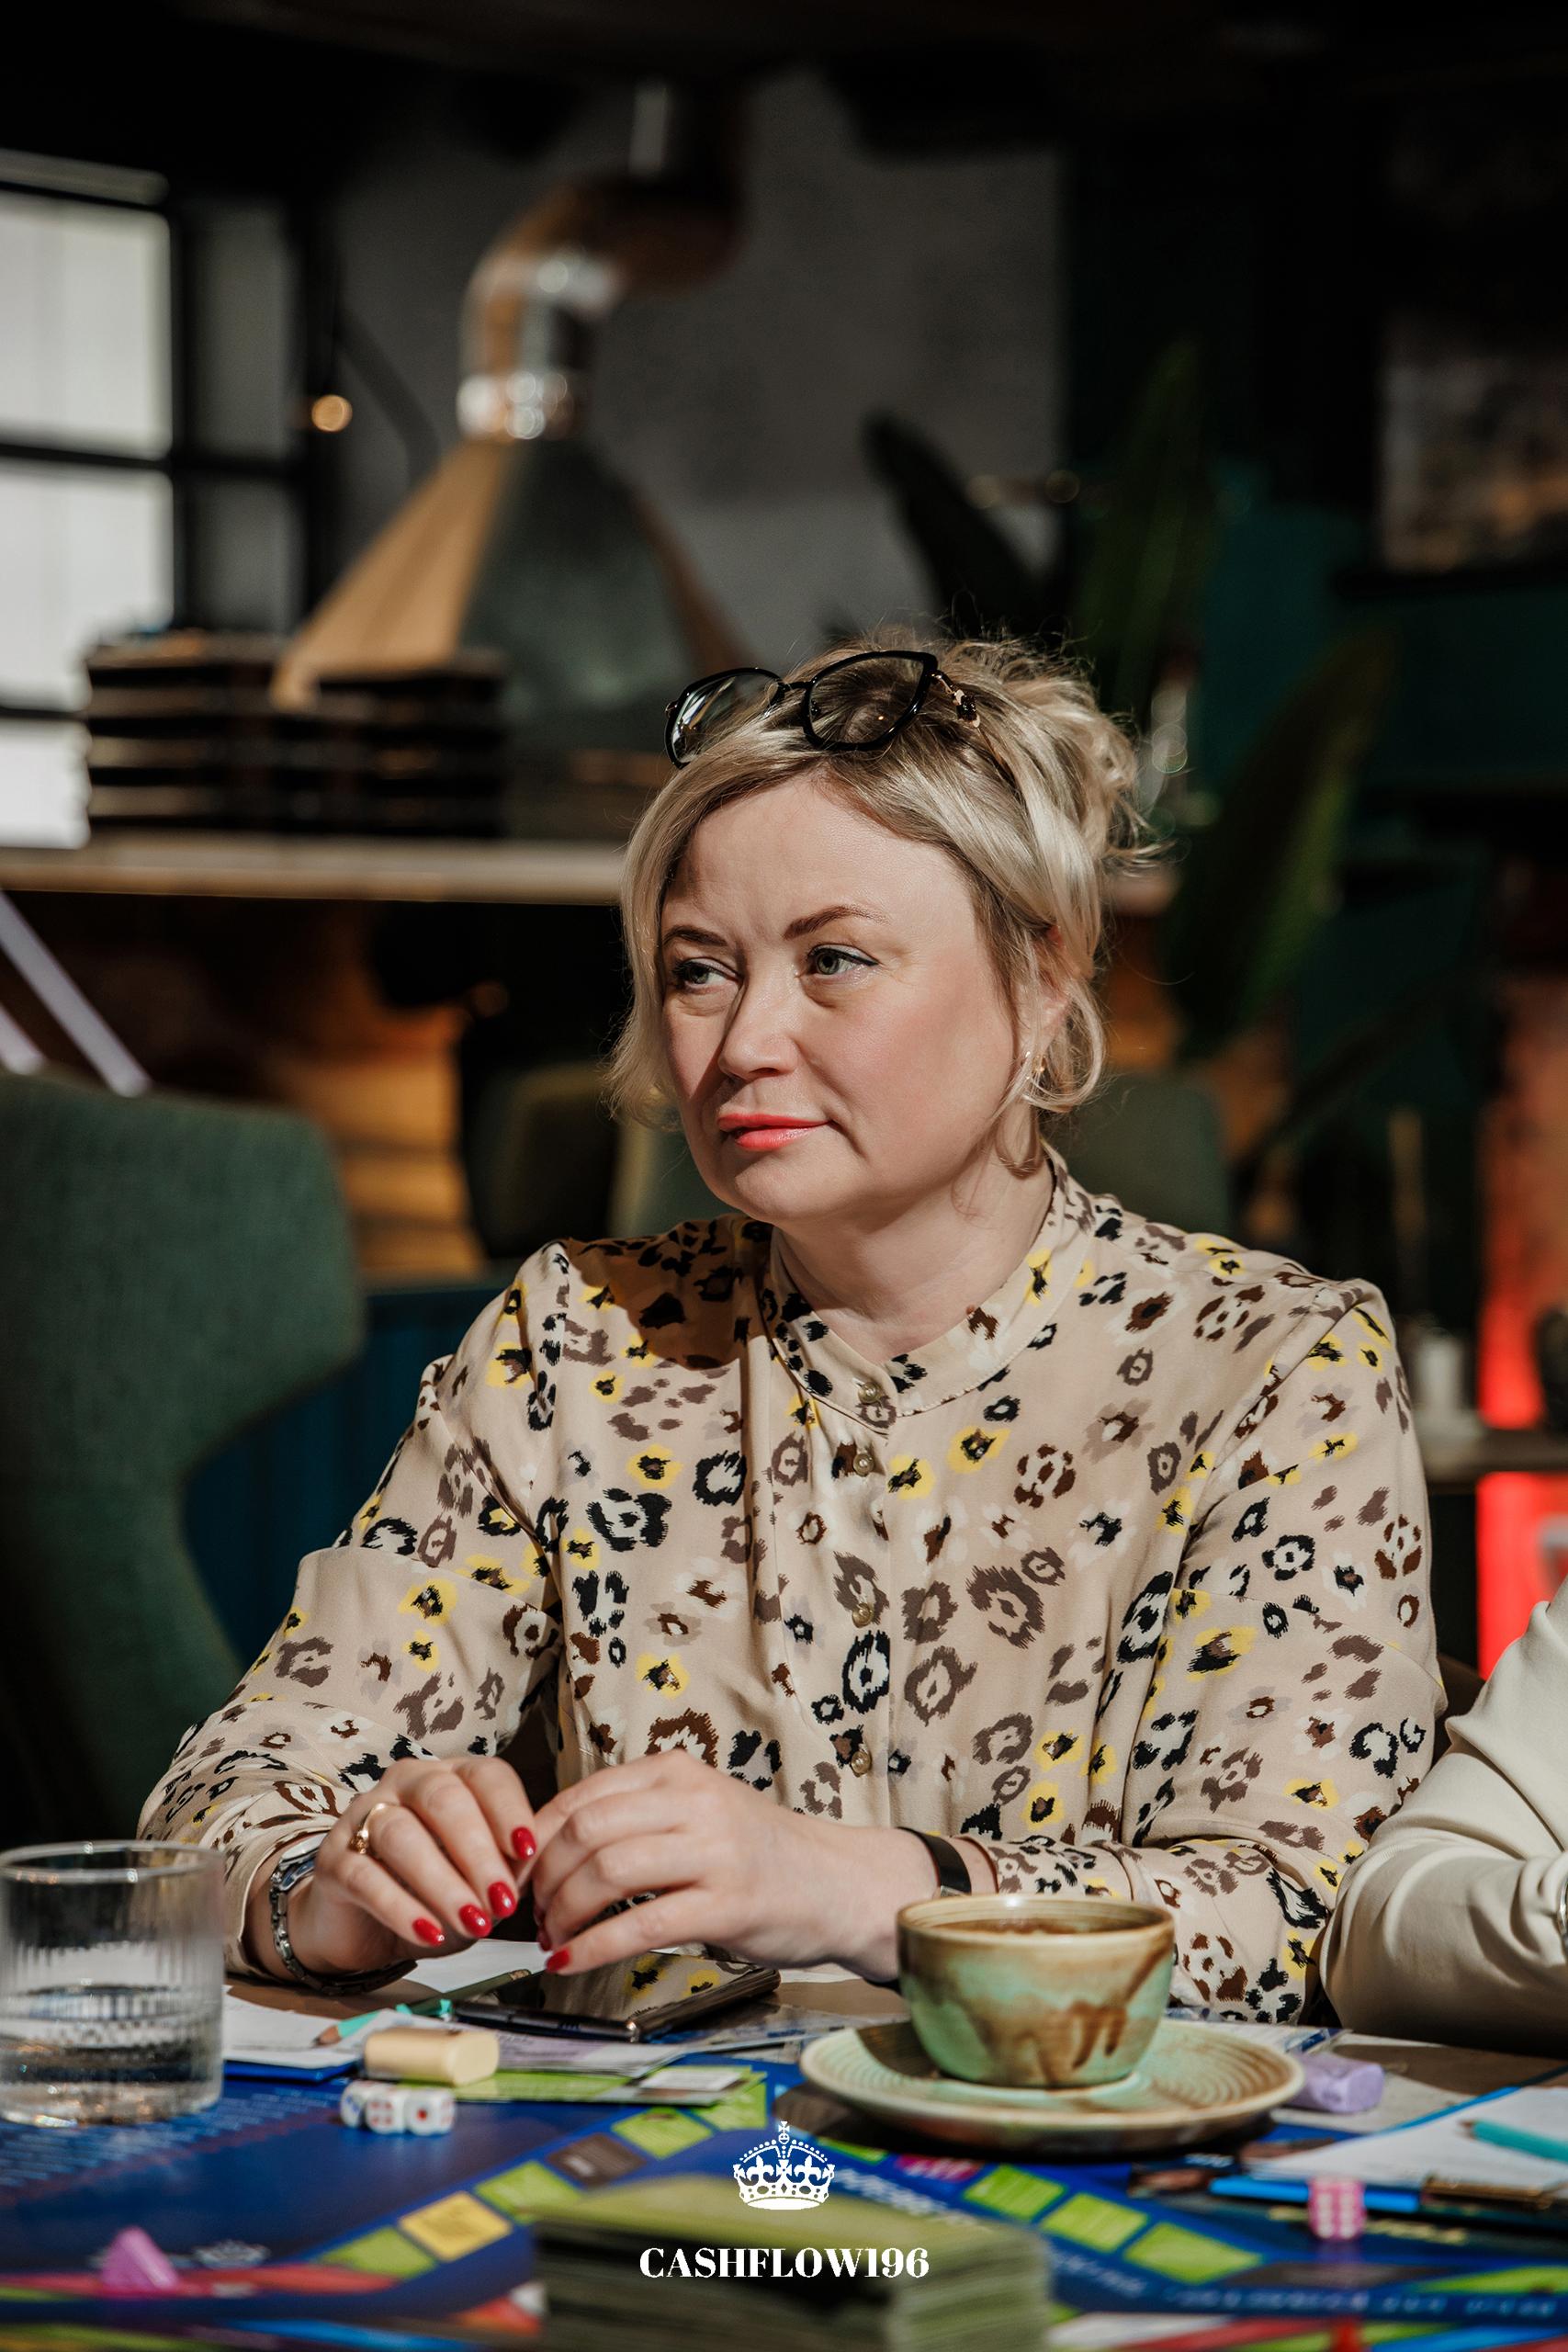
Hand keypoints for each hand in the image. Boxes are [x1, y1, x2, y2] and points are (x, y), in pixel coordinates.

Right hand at [256, 1758, 540, 1980]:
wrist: (364, 1929)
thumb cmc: (432, 1894)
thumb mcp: (482, 1882)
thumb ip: (515, 1862)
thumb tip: (551, 1841)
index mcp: (451, 1777)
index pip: (485, 1775)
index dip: (508, 1810)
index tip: (527, 1850)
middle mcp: (406, 1783)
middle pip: (443, 1799)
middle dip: (477, 1852)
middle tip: (503, 1901)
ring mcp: (363, 1816)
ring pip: (401, 1834)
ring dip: (442, 1882)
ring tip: (473, 1924)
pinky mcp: (332, 1859)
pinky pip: (365, 1876)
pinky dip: (401, 1908)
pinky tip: (429, 1934)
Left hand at [524, 1750, 944, 1980]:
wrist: (837, 1882)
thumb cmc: (757, 1852)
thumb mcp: (698, 1810)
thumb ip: (637, 1816)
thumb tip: (548, 1848)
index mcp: (678, 1773)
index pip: (582, 1796)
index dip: (535, 1839)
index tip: (516, 1873)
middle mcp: (694, 1802)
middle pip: (586, 1830)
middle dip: (543, 1878)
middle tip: (531, 1913)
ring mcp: (713, 1852)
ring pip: (607, 1871)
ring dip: (564, 1912)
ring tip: (553, 1938)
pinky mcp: (726, 1905)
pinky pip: (641, 1926)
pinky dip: (593, 1947)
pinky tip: (571, 1962)